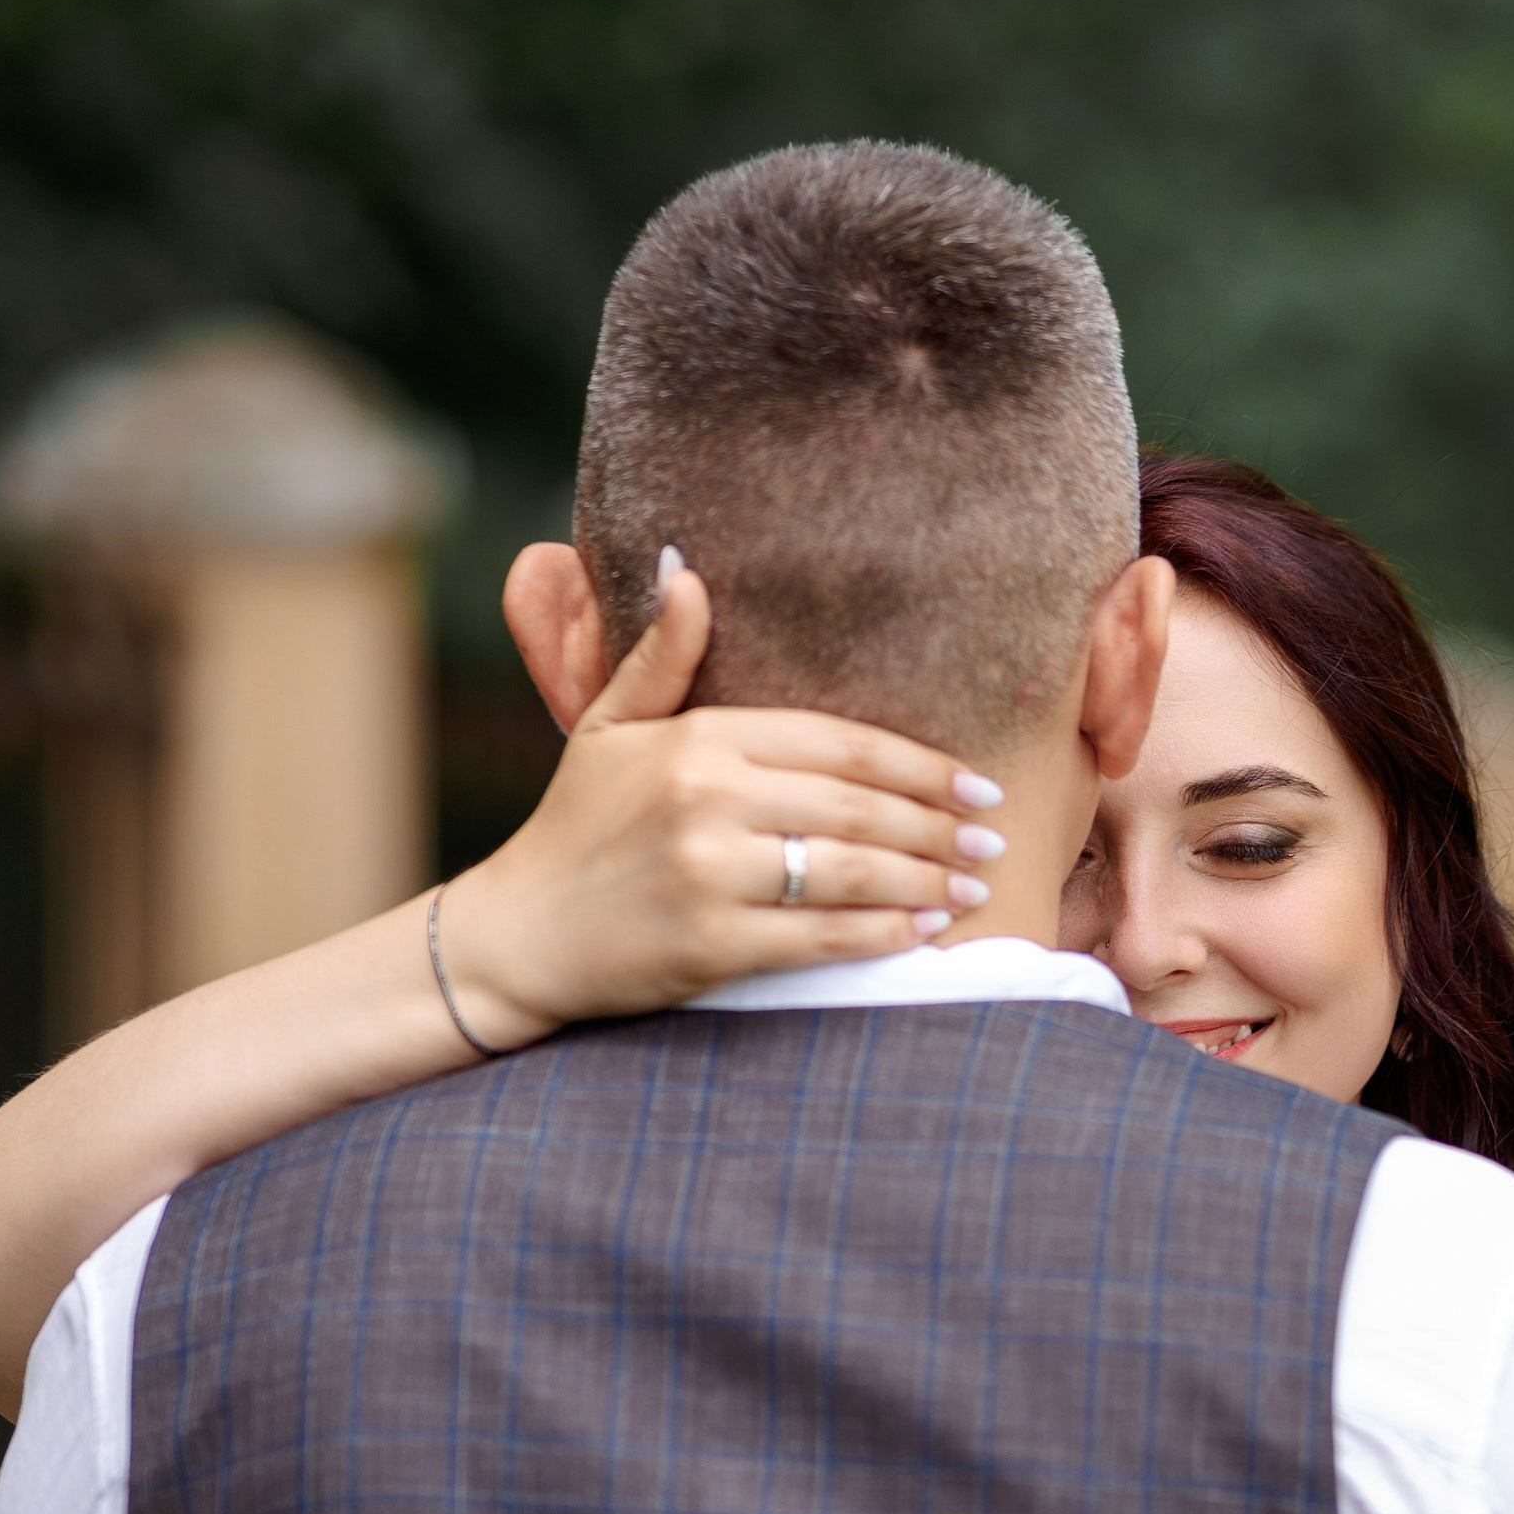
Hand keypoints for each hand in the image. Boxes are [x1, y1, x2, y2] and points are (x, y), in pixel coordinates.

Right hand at [436, 563, 1000, 1046]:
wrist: (519, 934)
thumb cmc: (575, 826)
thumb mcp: (608, 727)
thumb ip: (661, 656)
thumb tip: (685, 568)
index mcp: (700, 739)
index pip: (841, 743)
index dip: (920, 765)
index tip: (975, 782)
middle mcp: (709, 800)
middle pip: (860, 806)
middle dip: (940, 824)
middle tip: (994, 836)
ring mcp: (712, 874)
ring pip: (852, 871)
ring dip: (927, 879)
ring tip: (973, 884)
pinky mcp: (713, 944)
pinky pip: (823, 937)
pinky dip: (884, 935)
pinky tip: (924, 930)